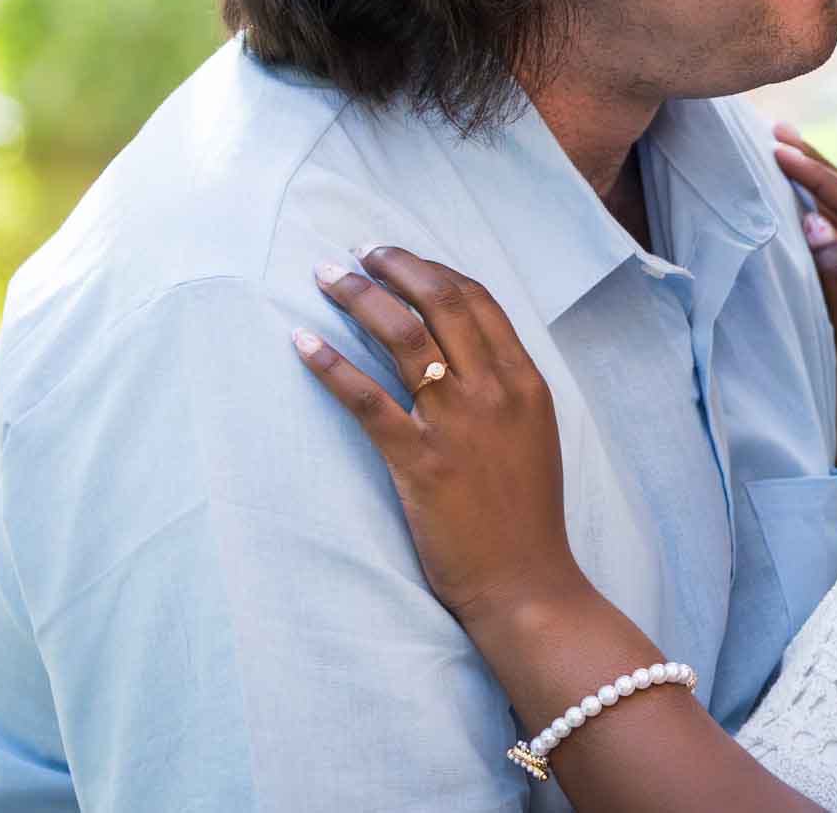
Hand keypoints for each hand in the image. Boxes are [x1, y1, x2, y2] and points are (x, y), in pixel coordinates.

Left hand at [293, 246, 591, 627]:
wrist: (526, 583)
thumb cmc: (526, 515)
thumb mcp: (533, 435)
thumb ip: (506, 387)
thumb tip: (464, 350)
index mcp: (525, 381)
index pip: (478, 299)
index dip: (433, 269)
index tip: (399, 258)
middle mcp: (494, 390)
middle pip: (439, 301)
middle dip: (395, 265)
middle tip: (359, 253)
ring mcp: (456, 423)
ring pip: (402, 335)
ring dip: (359, 296)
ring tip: (327, 277)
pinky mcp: (419, 460)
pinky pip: (366, 398)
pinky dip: (330, 364)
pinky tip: (302, 342)